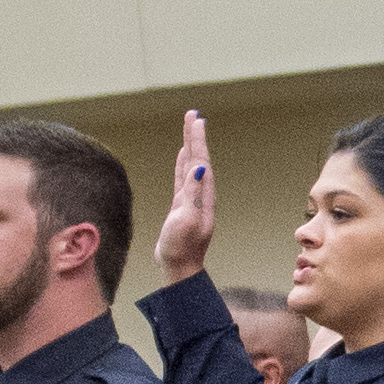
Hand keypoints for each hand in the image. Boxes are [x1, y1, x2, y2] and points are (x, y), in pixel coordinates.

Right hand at [156, 112, 215, 283]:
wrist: (179, 269)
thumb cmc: (181, 248)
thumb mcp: (186, 220)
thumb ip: (193, 194)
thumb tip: (200, 168)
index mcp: (203, 196)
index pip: (201, 161)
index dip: (198, 140)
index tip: (196, 119)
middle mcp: (201, 196)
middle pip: (199, 159)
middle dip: (195, 136)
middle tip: (193, 114)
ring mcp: (192, 200)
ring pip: (191, 166)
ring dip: (191, 146)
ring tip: (190, 127)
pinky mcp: (182, 207)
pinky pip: (183, 178)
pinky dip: (183, 164)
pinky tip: (183, 156)